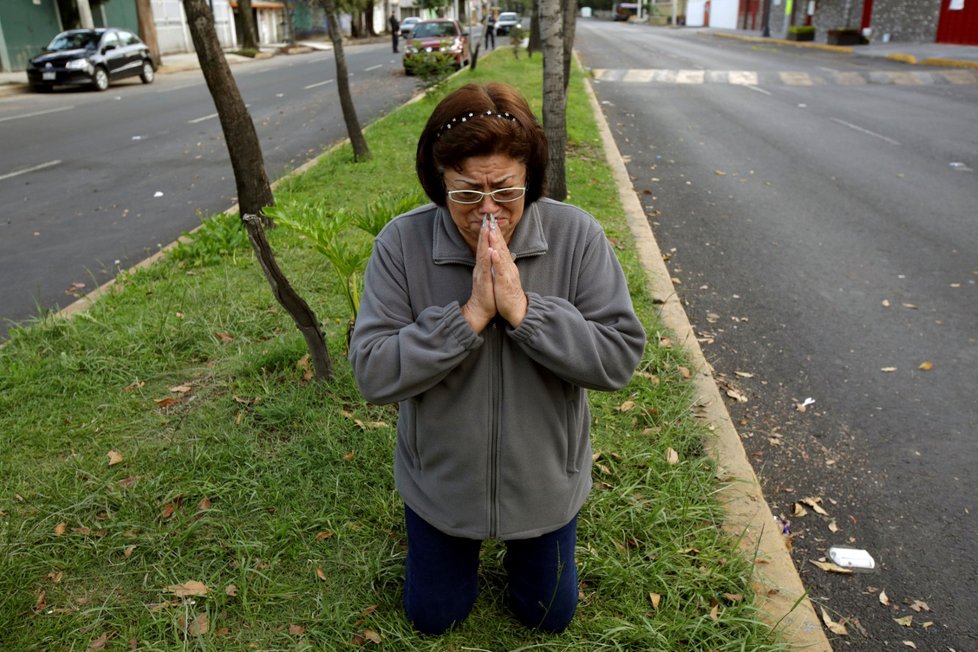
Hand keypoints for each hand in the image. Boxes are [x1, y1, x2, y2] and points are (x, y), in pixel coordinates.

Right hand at [460, 218, 496, 332]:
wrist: (479, 309)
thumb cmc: (485, 293)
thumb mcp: (488, 276)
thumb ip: (489, 265)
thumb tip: (492, 255)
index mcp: (483, 265)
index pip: (485, 246)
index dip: (487, 234)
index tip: (489, 221)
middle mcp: (480, 267)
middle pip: (482, 246)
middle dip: (484, 232)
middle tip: (486, 218)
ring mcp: (481, 273)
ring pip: (482, 254)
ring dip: (484, 241)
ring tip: (486, 229)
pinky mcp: (483, 281)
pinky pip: (485, 268)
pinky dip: (487, 259)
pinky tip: (489, 251)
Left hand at [487, 222, 526, 327]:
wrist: (515, 309)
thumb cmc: (507, 293)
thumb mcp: (503, 276)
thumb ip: (502, 265)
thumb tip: (499, 255)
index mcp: (506, 264)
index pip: (500, 246)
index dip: (495, 234)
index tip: (490, 221)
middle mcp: (507, 266)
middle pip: (501, 246)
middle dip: (495, 232)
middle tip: (491, 218)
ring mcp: (506, 273)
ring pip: (501, 255)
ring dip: (496, 242)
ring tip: (491, 230)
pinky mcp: (504, 282)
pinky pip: (500, 270)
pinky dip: (497, 260)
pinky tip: (493, 252)